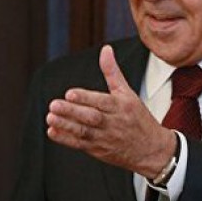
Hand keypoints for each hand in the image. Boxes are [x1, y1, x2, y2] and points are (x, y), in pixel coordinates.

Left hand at [46, 45, 175, 177]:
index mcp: (121, 107)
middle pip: (91, 118)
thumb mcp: (128, 93)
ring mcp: (105, 138)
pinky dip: (66, 139)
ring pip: (84, 132)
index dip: (85, 98)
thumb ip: (113, 72)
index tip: (70, 93)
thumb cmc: (138, 118)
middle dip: (72, 112)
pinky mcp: (98, 151)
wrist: (151, 150)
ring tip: (50, 118)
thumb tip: (105, 49)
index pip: (101, 102)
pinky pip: (80, 145)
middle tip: (54, 105)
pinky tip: (52, 132)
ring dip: (65, 126)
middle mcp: (113, 123)